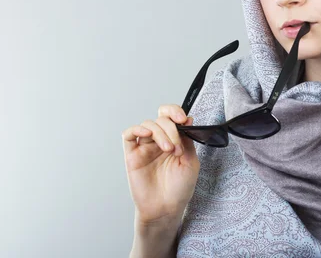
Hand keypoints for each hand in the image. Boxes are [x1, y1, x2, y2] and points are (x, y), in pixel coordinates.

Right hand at [122, 105, 199, 224]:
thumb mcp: (191, 161)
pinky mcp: (132, 155)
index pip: (171, 116)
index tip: (184, 119)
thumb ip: (188, 140)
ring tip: (168, 149)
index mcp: (174, 139)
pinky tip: (147, 134)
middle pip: (161, 119)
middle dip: (171, 129)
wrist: (166, 208)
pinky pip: (129, 134)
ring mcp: (145, 147)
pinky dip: (136, 129)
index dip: (176, 112)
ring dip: (160, 132)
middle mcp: (159, 140)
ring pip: (148, 124)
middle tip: (176, 147)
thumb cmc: (179, 188)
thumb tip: (188, 119)